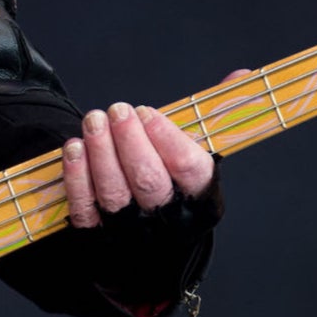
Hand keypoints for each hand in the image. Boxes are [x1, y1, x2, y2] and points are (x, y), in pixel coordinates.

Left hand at [61, 101, 213, 226]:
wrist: (152, 240)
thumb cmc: (176, 186)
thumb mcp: (198, 158)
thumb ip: (213, 117)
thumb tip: (241, 75)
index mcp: (202, 201)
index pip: (192, 171)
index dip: (168, 138)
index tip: (148, 112)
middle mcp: (169, 221)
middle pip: (150, 182)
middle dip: (130, 141)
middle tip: (118, 110)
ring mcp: (133, 232)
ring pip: (115, 193)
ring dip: (101, 152)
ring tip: (94, 121)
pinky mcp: (99, 238)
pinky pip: (86, 209)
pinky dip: (78, 177)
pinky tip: (75, 149)